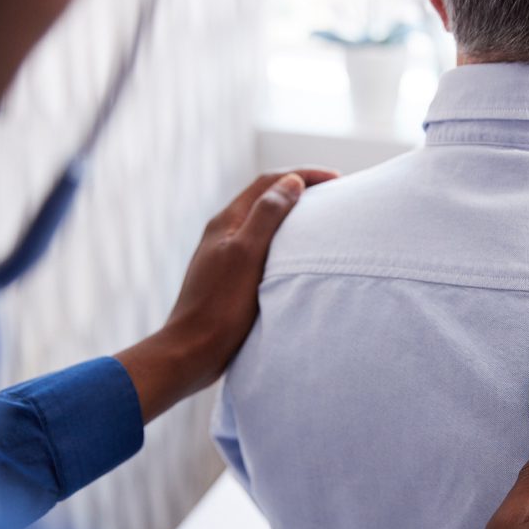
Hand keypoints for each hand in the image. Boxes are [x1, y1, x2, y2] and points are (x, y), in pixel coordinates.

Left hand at [116, 168, 337, 422]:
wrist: (191, 352)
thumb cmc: (219, 307)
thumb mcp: (247, 255)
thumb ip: (267, 215)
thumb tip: (292, 182)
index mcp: (226, 222)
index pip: (268, 183)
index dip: (303, 175)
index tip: (337, 179)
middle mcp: (224, 234)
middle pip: (266, 199)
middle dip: (300, 190)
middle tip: (334, 195)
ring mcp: (226, 257)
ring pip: (264, 224)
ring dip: (293, 216)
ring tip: (322, 222)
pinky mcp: (231, 280)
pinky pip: (263, 248)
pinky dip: (285, 243)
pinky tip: (297, 259)